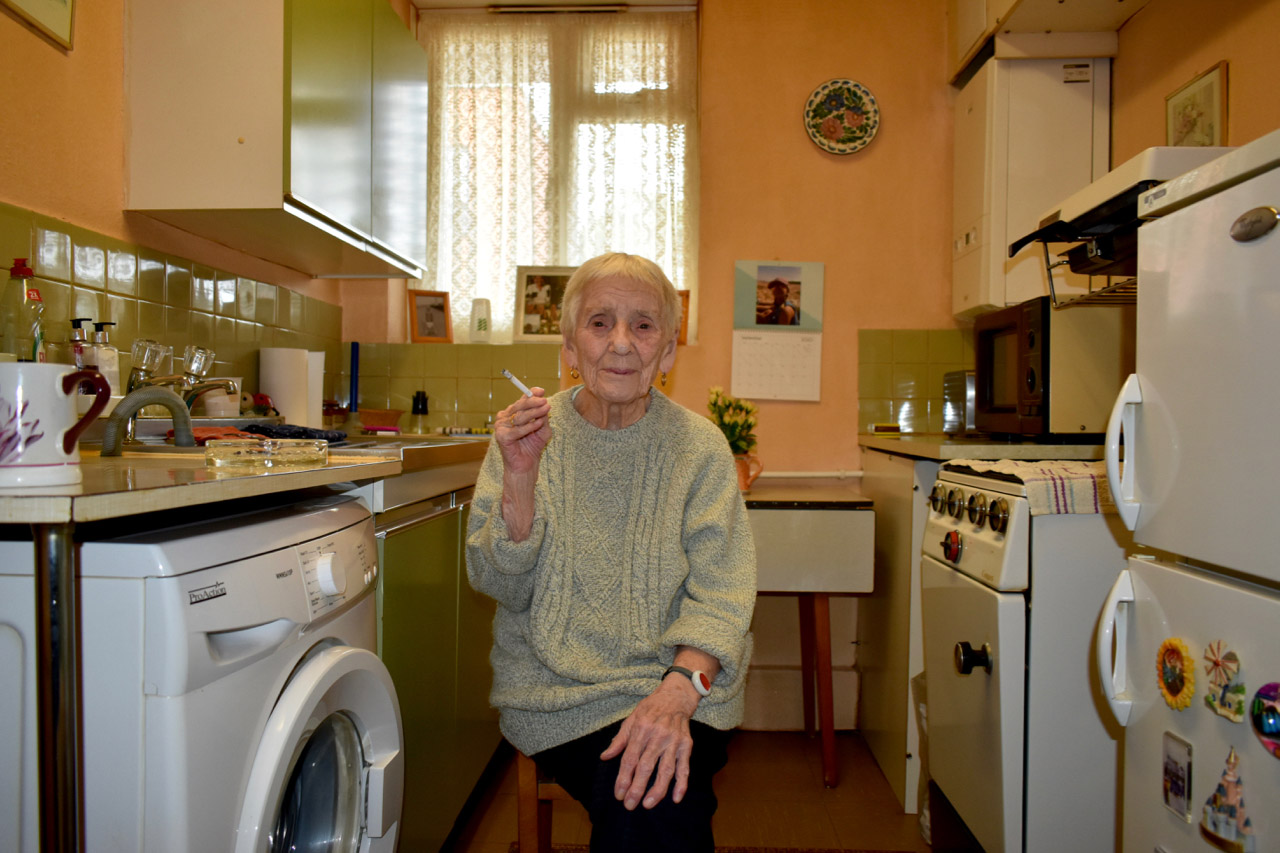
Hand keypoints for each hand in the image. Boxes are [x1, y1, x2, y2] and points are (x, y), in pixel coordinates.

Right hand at [494, 388, 551, 474]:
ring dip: (534, 413)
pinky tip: (538, 424)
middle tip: (545, 401)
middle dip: (534, 402)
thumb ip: (543, 417)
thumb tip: (545, 403)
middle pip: (520, 405)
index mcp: (514, 412)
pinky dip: (529, 427)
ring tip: (546, 411)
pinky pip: (517, 430)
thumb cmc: (533, 446)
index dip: (531, 394)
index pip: (522, 399)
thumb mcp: (542, 428)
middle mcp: (506, 417)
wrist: (526, 465)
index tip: (542, 392)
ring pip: (519, 416)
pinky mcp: (501, 437)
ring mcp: (502, 426)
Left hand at [600, 675, 699, 809]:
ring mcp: (673, 741)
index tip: (619, 794)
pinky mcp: (686, 745)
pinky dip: (682, 784)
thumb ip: (619, 740)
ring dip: (657, 790)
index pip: (630, 758)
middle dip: (637, 788)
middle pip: (646, 766)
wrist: (676, 696)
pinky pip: (684, 767)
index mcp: (641, 729)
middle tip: (629, 805)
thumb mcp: (631, 719)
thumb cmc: (650, 709)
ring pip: (666, 770)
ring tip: (647, 804)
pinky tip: (676, 798)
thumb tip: (605, 757)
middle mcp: (657, 736)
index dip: (623, 777)